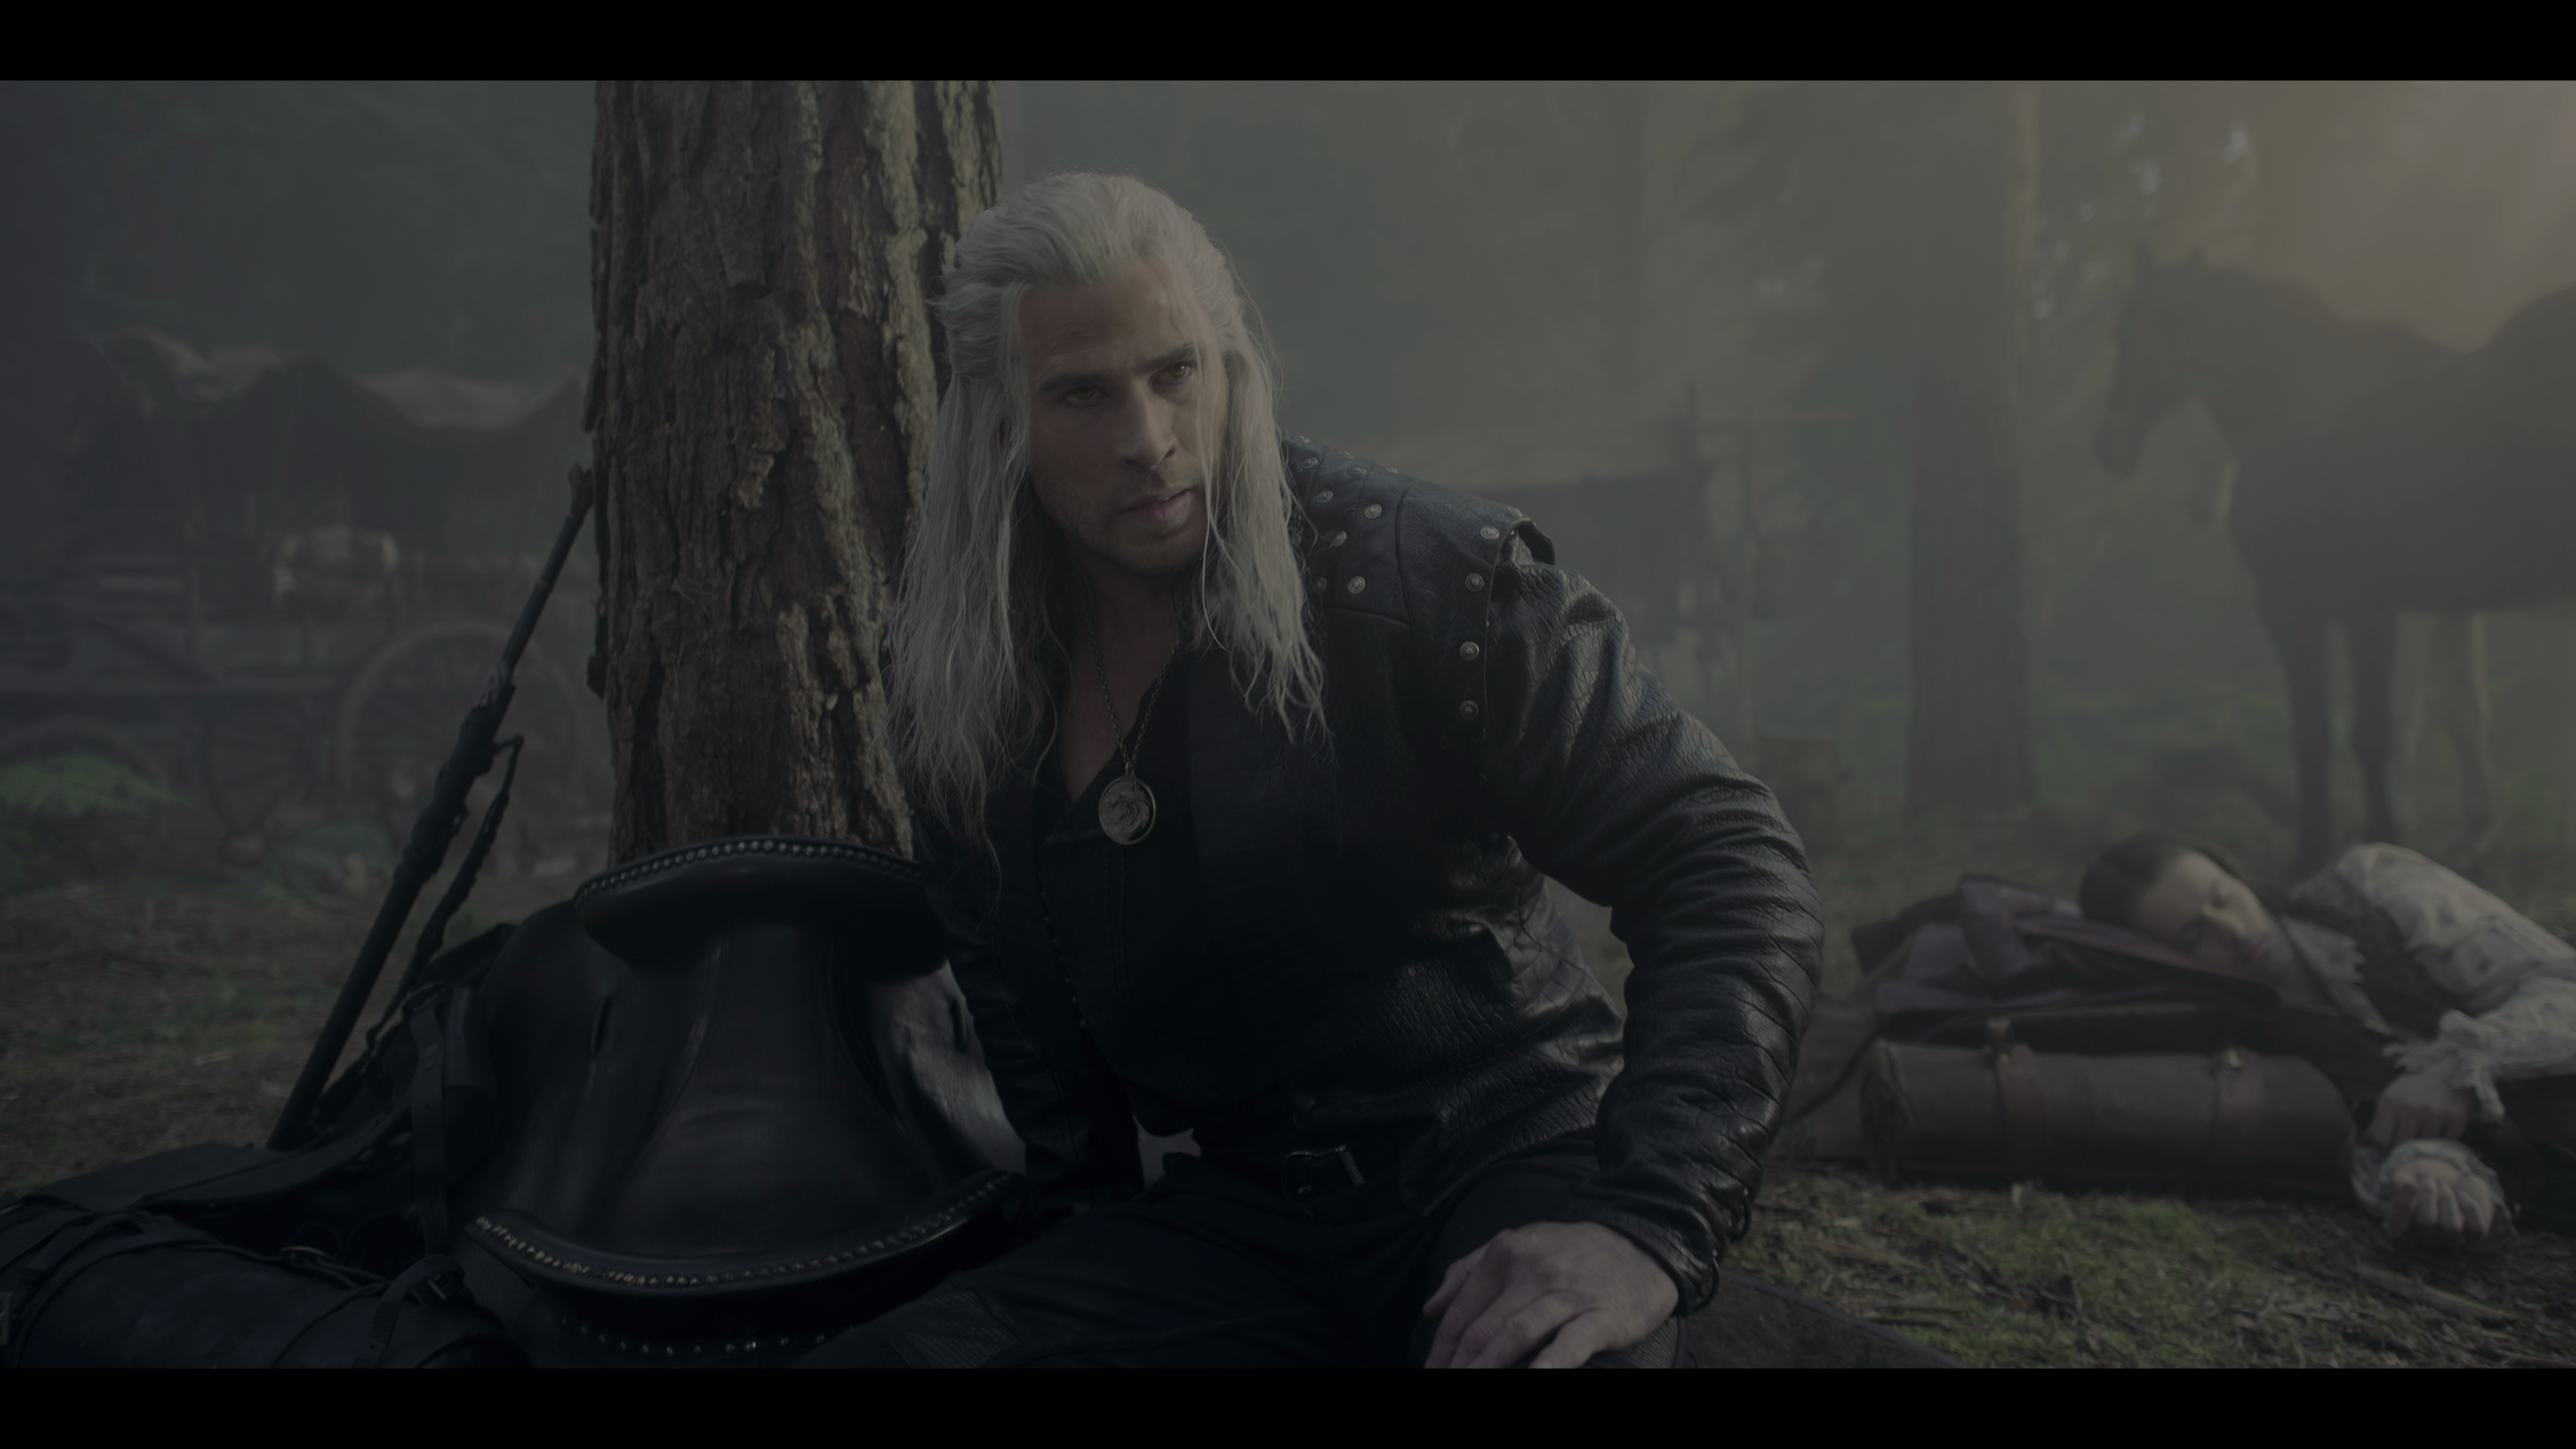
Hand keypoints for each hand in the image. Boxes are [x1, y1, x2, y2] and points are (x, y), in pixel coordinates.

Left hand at [1421, 1220, 1677, 1368]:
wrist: (1643, 1245)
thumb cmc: (1574, 1253)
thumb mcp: (1519, 1245)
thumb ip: (1469, 1271)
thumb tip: (1430, 1308)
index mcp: (1507, 1254)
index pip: (1463, 1310)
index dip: (1441, 1348)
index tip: (1431, 1372)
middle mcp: (1533, 1272)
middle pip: (1483, 1328)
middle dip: (1457, 1365)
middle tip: (1443, 1384)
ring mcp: (1568, 1294)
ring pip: (1516, 1334)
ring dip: (1487, 1367)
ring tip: (1468, 1385)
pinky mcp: (1601, 1316)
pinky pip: (1571, 1341)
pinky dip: (1552, 1362)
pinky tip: (1537, 1375)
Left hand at [2368, 1069, 2474, 1147]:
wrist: (2452, 1069)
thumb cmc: (2417, 1086)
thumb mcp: (2392, 1097)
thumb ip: (2379, 1120)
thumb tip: (2365, 1144)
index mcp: (2391, 1102)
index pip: (2381, 1139)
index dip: (2383, 1149)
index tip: (2389, 1150)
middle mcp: (2412, 1108)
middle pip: (2402, 1145)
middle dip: (2403, 1149)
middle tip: (2408, 1146)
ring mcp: (2436, 1114)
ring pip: (2425, 1146)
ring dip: (2425, 1145)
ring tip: (2426, 1135)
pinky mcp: (2457, 1118)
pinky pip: (2447, 1143)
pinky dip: (2445, 1142)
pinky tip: (2443, 1131)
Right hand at [2386, 1157, 2501, 1245]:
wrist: (2452, 1176)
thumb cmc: (2423, 1178)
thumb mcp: (2406, 1173)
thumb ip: (2399, 1181)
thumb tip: (2409, 1187)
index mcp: (2402, 1223)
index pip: (2398, 1225)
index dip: (2404, 1205)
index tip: (2411, 1184)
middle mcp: (2424, 1236)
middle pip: (2426, 1222)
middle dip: (2428, 1193)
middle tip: (2428, 1177)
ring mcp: (2449, 1238)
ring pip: (2451, 1228)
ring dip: (2448, 1200)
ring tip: (2444, 1186)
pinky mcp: (2472, 1234)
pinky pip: (2475, 1228)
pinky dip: (2470, 1207)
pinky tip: (2462, 1195)